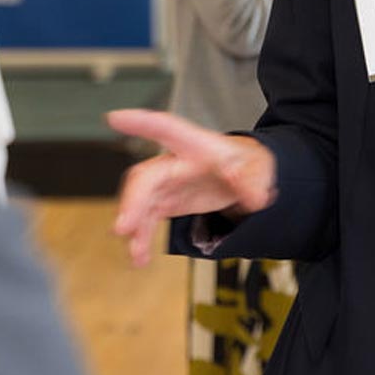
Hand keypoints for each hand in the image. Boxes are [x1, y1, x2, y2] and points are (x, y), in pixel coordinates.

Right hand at [107, 109, 277, 266]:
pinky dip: (142, 238)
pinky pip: (146, 219)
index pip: (168, 128)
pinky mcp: (166, 202)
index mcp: (196, 145)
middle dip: (133, 200)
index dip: (142, 123)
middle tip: (125, 227)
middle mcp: (175, 161)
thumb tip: (257, 197)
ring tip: (136, 252)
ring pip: (140, 201)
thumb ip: (255, 180)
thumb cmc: (246, 162)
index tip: (116, 118)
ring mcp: (167, 182)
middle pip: (147, 176)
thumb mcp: (259, 166)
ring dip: (135, 225)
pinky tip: (140, 257)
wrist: (247, 178)